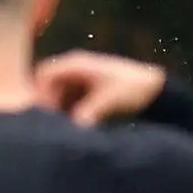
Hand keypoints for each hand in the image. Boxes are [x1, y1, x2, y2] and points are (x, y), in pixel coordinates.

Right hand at [38, 52, 167, 126]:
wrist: (154, 90)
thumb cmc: (133, 89)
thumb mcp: (109, 101)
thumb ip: (88, 112)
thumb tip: (72, 127)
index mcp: (76, 63)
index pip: (43, 75)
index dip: (38, 94)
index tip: (43, 114)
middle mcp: (73, 69)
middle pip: (44, 86)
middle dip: (44, 105)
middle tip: (49, 125)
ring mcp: (77, 80)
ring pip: (53, 96)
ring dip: (54, 111)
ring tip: (59, 129)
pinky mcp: (83, 92)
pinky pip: (64, 102)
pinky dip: (63, 114)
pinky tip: (69, 127)